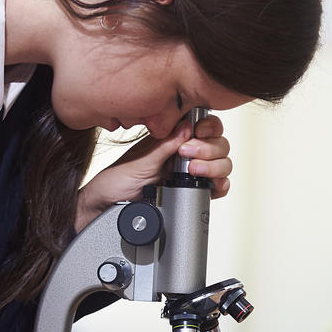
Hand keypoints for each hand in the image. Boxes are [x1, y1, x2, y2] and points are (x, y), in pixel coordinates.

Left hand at [76, 113, 232, 231]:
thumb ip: (166, 145)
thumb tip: (188, 127)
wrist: (108, 207)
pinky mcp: (194, 191)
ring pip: (223, 163)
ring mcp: (192, 172)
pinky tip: (209, 185)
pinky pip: (218, 186)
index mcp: (173, 137)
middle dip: (209, 148)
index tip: (198, 133)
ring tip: (193, 171)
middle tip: (187, 154)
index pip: (204, 124)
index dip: (208, 127)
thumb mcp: (141, 159)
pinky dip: (220, 184)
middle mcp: (186, 153)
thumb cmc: (117, 181)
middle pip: (219, 143)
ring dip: (214, 166)